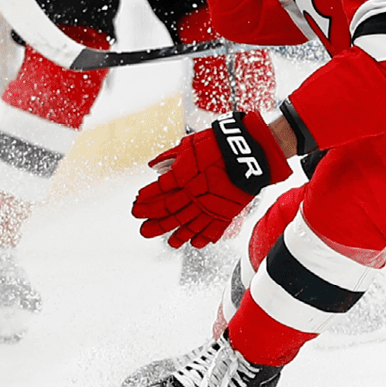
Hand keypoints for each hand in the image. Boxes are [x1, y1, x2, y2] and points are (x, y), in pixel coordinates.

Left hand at [131, 112, 292, 247]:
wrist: (249, 152)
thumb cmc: (219, 144)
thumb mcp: (189, 144)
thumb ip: (169, 156)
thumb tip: (153, 165)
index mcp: (182, 176)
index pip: (157, 191)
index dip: (145, 199)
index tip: (137, 204)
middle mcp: (192, 194)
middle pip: (168, 212)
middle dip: (153, 223)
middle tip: (143, 230)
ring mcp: (209, 206)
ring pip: (188, 226)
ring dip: (176, 235)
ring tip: (169, 242)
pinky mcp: (225, 212)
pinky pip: (210, 230)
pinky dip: (201, 238)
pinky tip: (194, 242)